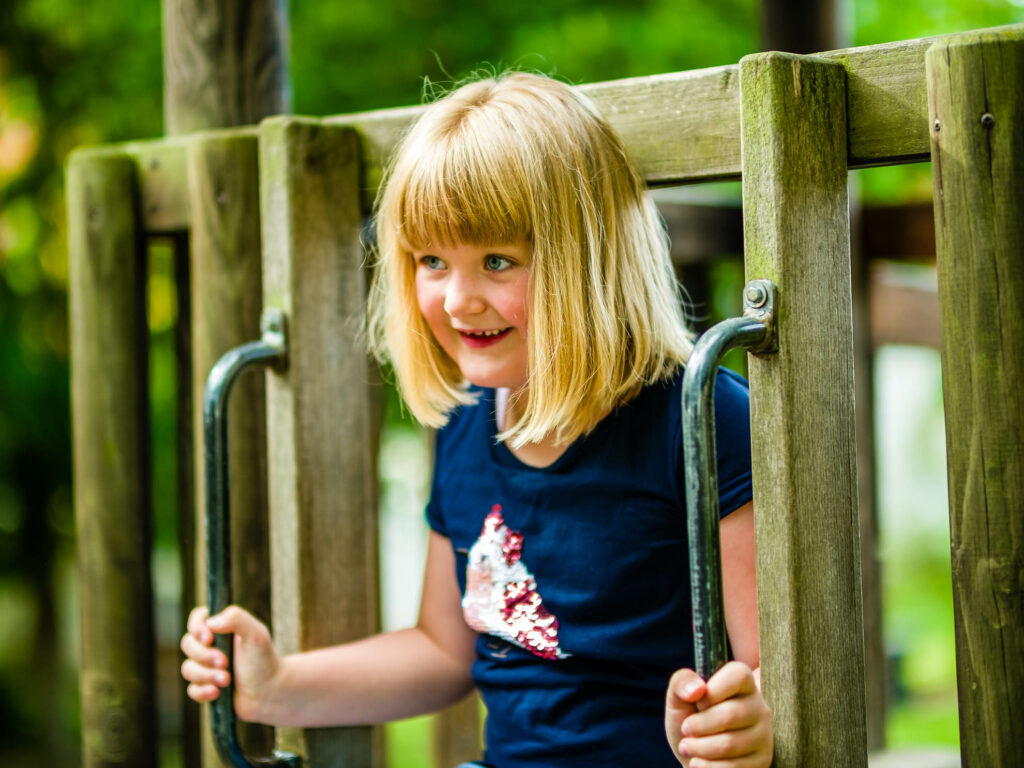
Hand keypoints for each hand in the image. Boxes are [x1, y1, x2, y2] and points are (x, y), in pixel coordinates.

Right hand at [180, 605, 281, 721]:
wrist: (271, 691)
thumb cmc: (264, 659)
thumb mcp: (256, 633)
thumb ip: (236, 618)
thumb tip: (210, 622)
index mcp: (221, 629)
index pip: (197, 619)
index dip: (197, 627)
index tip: (209, 638)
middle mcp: (211, 646)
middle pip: (188, 644)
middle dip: (204, 656)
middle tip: (225, 662)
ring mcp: (206, 667)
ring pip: (188, 669)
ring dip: (206, 675)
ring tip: (227, 680)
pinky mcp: (206, 687)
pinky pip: (192, 690)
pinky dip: (203, 692)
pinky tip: (217, 692)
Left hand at [665, 662, 771, 766]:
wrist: (695, 754)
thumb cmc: (689, 719)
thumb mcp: (679, 697)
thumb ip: (682, 682)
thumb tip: (697, 689)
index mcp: (742, 683)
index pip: (737, 676)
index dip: (712, 691)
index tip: (698, 703)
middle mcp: (759, 706)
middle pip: (729, 715)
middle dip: (697, 726)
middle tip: (686, 729)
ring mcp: (764, 735)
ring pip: (729, 744)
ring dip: (699, 748)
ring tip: (688, 746)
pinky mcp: (761, 760)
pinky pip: (733, 767)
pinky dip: (707, 767)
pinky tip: (698, 761)